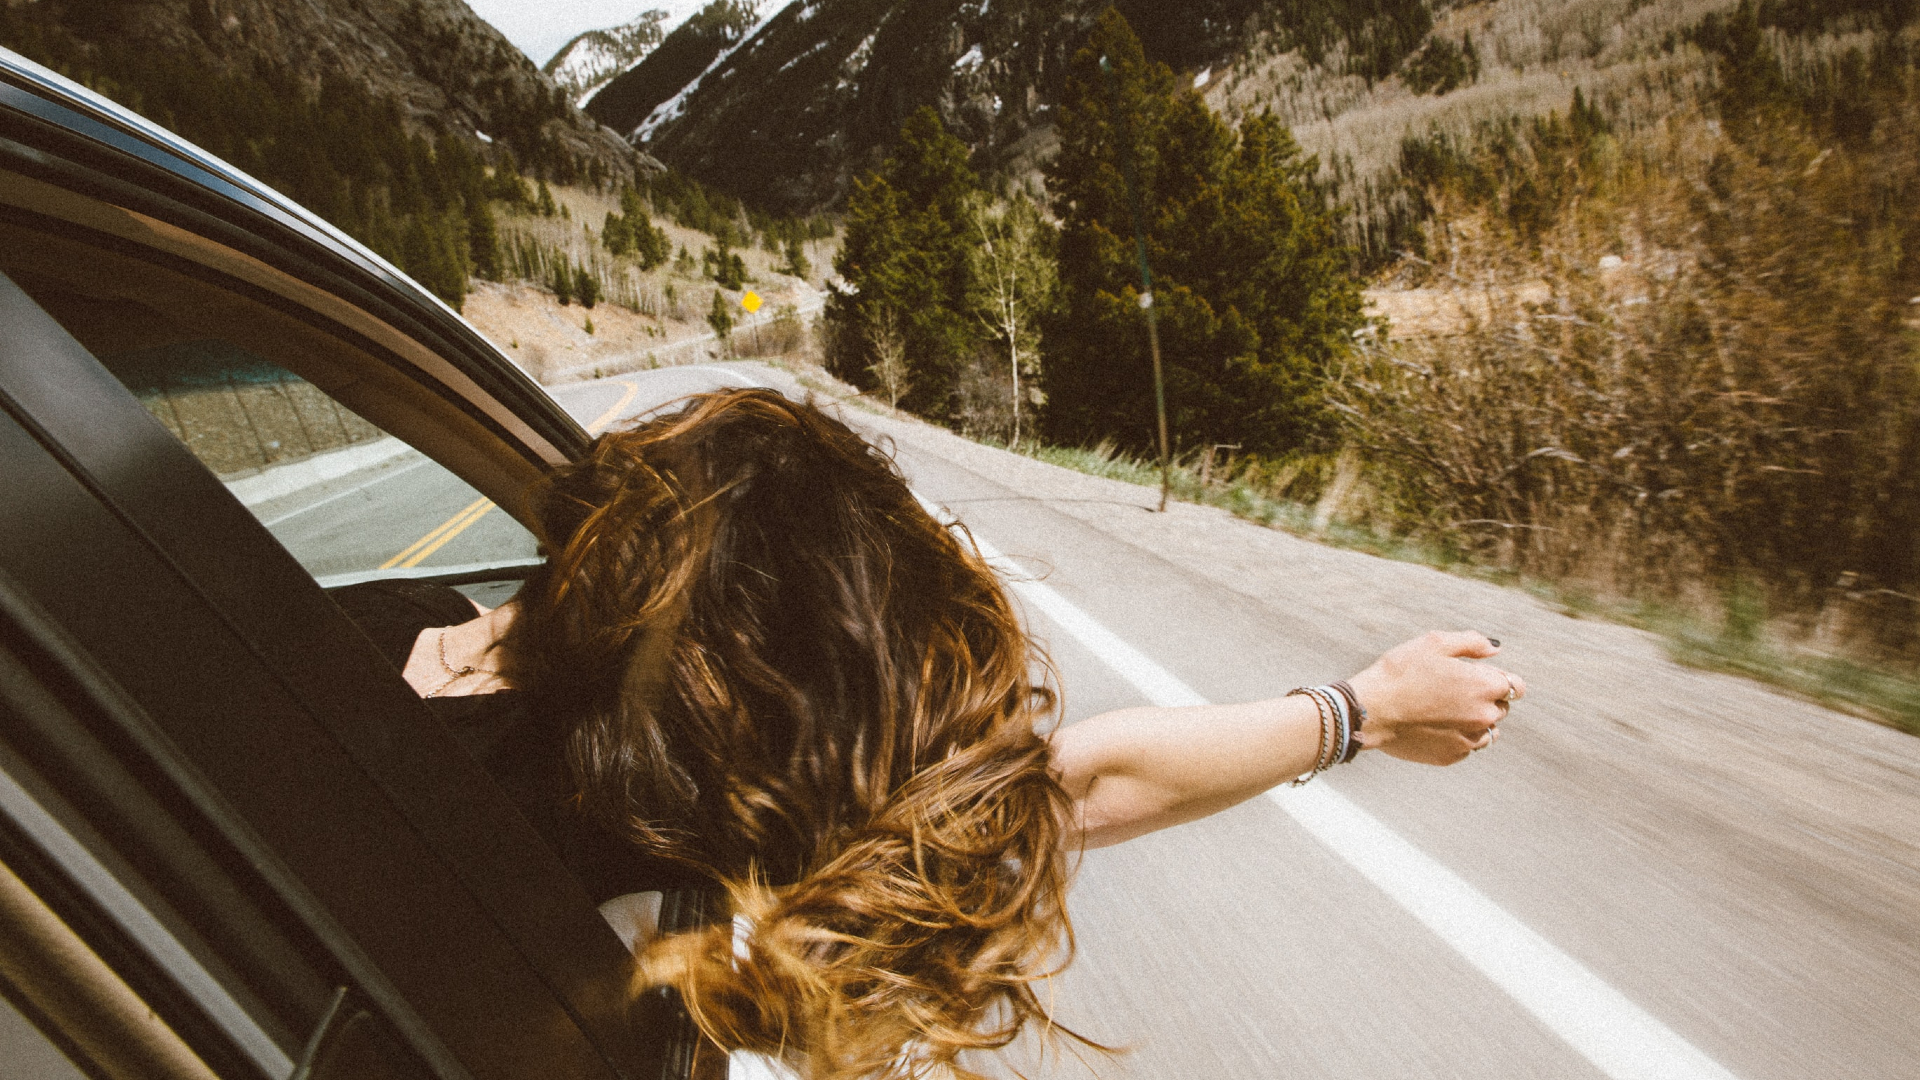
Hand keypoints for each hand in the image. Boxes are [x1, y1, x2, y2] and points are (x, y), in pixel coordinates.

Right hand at [1345, 631, 1522, 764]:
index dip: (1498, 678)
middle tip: (1452, 690)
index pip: (1516, 686)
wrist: (1371, 710)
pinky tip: (1433, 725)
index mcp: (1485, 686)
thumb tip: (1495, 648)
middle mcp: (1484, 716)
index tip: (1478, 676)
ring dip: (1475, 720)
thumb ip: (1472, 643)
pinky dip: (1457, 736)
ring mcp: (1469, 740)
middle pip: (1501, 708)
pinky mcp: (1452, 756)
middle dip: (1485, 698)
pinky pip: (1466, 746)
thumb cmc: (1400, 672)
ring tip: (1444, 710)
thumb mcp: (1435, 643)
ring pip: (1487, 731)